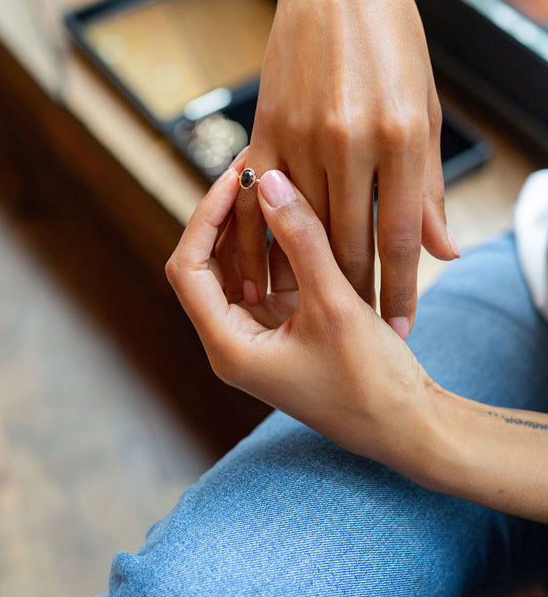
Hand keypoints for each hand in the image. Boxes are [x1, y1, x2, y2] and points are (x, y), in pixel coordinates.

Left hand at [166, 164, 434, 470]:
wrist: (407, 427)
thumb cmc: (371, 381)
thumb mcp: (335, 304)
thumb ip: (302, 240)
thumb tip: (270, 181)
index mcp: (229, 347)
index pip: (188, 269)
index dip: (205, 218)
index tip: (234, 178)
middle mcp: (234, 342)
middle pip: (209, 265)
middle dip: (228, 217)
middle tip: (255, 169)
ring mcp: (259, 336)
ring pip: (240, 269)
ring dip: (255, 229)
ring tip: (275, 182)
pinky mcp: (285, 330)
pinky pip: (269, 278)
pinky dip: (279, 248)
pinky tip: (299, 215)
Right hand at [223, 0, 458, 335]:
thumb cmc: (394, 46)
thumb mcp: (425, 111)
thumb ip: (428, 187)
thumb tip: (443, 252)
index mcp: (400, 135)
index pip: (399, 236)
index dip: (401, 289)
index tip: (400, 327)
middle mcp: (348, 139)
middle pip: (348, 242)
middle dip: (356, 293)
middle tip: (359, 332)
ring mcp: (300, 134)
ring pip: (300, 228)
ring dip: (304, 277)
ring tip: (309, 314)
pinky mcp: (264, 128)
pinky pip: (256, 201)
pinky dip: (259, 242)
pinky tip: (262, 274)